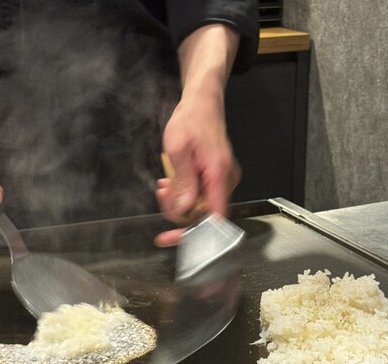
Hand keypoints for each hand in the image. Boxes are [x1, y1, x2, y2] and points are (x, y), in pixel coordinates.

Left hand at [154, 24, 240, 247]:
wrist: (203, 102)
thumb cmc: (191, 120)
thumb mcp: (178, 150)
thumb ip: (182, 183)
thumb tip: (182, 211)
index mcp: (219, 175)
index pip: (213, 219)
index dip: (193, 234)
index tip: (170, 238)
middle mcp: (226, 182)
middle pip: (204, 215)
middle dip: (178, 211)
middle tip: (161, 193)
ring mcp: (223, 181)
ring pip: (200, 206)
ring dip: (179, 202)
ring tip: (164, 184)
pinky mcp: (217, 179)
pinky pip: (202, 196)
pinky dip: (185, 194)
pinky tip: (172, 182)